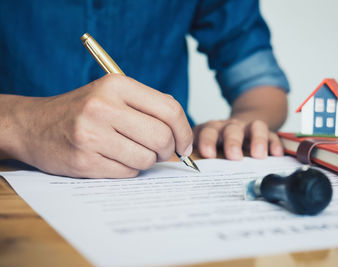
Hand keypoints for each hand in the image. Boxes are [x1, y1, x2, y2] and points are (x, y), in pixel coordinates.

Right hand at [8, 74, 192, 177]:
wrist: (35, 125)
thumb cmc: (82, 110)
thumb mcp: (113, 94)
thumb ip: (148, 107)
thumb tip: (182, 135)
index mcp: (117, 85)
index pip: (170, 109)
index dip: (184, 132)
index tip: (184, 145)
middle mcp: (104, 107)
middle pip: (161, 137)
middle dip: (167, 150)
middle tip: (160, 152)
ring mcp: (92, 135)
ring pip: (146, 159)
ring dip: (145, 161)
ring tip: (130, 152)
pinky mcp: (84, 160)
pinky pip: (127, 173)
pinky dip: (128, 170)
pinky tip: (113, 159)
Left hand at [193, 119, 282, 159]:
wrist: (242, 128)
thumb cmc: (220, 146)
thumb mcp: (207, 150)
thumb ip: (199, 160)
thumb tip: (188, 180)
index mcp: (212, 130)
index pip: (207, 131)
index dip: (207, 141)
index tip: (208, 154)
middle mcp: (230, 127)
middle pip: (231, 129)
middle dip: (232, 142)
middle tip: (234, 157)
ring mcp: (249, 128)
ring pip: (255, 127)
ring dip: (257, 140)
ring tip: (259, 155)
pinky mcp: (267, 133)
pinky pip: (272, 135)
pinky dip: (274, 144)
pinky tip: (276, 154)